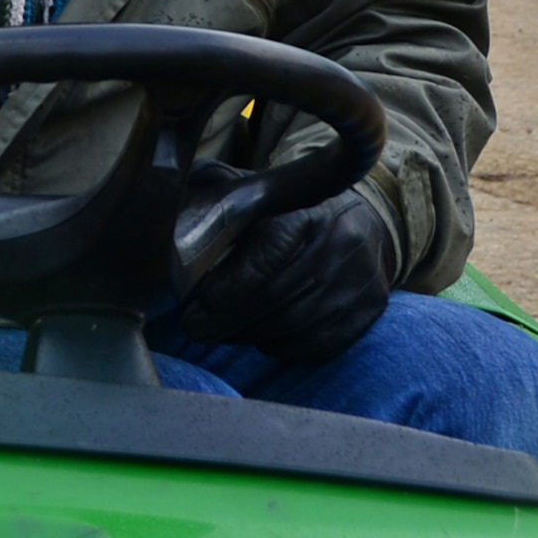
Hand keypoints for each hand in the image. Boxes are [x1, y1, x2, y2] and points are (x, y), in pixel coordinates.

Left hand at [182, 187, 396, 364]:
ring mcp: (359, 280)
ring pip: (293, 325)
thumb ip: (217, 200)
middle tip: (196, 327)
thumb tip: (169, 220)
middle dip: (228, 319)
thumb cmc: (291, 209)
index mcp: (306, 209)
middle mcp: (340, 244)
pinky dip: (280, 345)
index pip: (268, 253)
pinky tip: (260, 335)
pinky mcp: (369, 310)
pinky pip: (317, 344)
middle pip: (276, 296)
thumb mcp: (258, 192)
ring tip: (222, 330)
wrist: (367, 221)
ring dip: (248, 334)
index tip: (199, 303)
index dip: (231, 285)